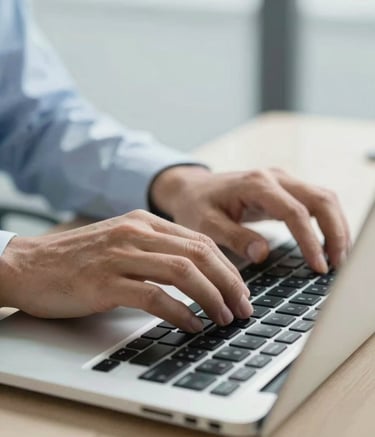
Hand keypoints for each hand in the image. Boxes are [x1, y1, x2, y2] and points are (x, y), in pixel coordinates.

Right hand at [0, 210, 251, 330]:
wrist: (29, 264)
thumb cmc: (78, 258)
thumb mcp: (121, 241)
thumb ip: (155, 250)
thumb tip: (196, 274)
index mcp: (144, 222)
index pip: (200, 241)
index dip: (227, 267)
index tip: (240, 289)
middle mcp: (136, 233)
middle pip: (199, 254)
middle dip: (229, 283)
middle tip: (242, 307)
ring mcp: (120, 256)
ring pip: (183, 273)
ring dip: (211, 298)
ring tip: (224, 318)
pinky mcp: (105, 282)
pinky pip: (154, 297)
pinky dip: (179, 313)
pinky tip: (191, 325)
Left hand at [151, 166, 350, 272]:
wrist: (192, 189)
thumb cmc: (196, 206)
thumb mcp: (206, 224)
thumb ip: (233, 237)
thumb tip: (262, 254)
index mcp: (256, 185)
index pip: (294, 212)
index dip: (310, 240)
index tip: (318, 266)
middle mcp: (274, 177)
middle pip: (320, 199)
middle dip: (335, 232)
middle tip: (337, 265)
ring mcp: (282, 181)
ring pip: (324, 198)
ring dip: (336, 227)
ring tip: (338, 258)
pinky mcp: (284, 189)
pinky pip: (316, 202)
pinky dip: (327, 222)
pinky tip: (328, 244)